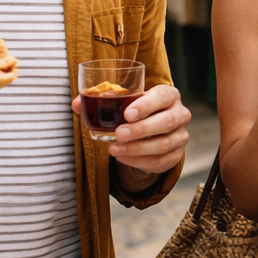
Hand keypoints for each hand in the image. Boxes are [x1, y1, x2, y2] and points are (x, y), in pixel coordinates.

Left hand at [72, 83, 189, 175]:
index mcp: (168, 95)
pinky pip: (160, 161)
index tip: (127, 114)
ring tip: (114, 149)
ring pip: (163, 144)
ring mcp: (180, 136)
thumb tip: (76, 104)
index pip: (163, 97)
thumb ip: (100, 100)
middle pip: (166, 122)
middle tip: (119, 134)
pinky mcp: (176, 155)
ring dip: (137, 149)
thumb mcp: (123, 102)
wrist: (152, 129)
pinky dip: (139, 161)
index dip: (146, 105)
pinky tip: (122, 158)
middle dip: (141, 129)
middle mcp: (180, 114)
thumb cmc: (136, 110)